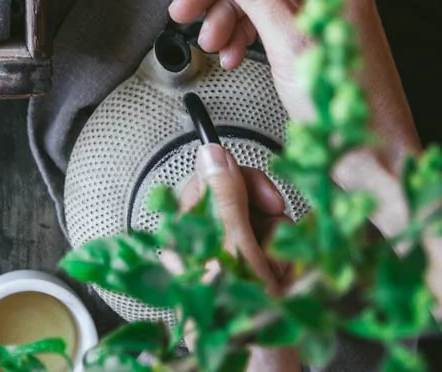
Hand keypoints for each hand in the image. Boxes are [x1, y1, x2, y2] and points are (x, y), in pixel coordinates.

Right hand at [169, 0, 419, 227]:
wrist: (372, 159)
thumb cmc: (343, 107)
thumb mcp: (288, 42)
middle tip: (184, 7)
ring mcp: (319, 16)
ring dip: (225, 15)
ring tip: (208, 43)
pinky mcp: (311, 40)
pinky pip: (267, 21)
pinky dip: (241, 34)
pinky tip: (228, 55)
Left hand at [173, 144, 297, 371]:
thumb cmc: (242, 320)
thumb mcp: (235, 251)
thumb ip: (225, 199)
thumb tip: (213, 151)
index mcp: (187, 233)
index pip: (210, 180)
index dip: (242, 181)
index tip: (267, 197)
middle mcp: (204, 244)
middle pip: (240, 202)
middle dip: (267, 222)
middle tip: (273, 243)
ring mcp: (229, 263)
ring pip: (264, 226)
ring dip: (280, 250)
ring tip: (276, 278)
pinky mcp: (251, 279)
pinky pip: (275, 252)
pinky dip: (286, 268)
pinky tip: (284, 289)